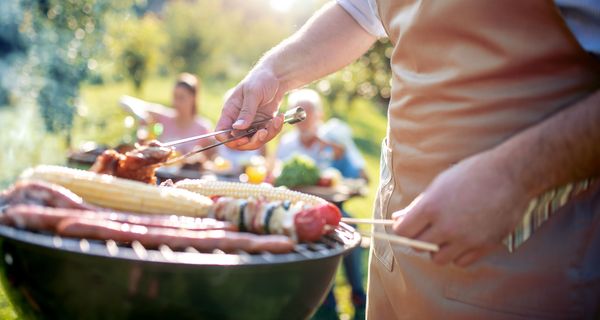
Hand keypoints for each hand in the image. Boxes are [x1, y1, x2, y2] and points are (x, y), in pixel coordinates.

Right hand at [215, 68, 285, 149]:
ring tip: (275, 121)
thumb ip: (246, 112)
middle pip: (238, 142)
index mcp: (230, 112)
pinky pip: (266, 135)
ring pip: (254, 141)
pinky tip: (279, 118)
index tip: (242, 138)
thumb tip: (237, 128)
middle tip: (263, 132)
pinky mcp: (262, 124)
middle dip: (251, 141)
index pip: (221, 132)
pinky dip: (274, 130)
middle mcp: (238, 121)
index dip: (229, 140)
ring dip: (266, 135)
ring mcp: (250, 124)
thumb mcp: (252, 93)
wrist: (276, 77)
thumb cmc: (260, 80)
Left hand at [392, 151, 529, 266]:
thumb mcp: (439, 184)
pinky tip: (463, 239)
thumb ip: (417, 206)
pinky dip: (459, 254)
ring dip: (438, 249)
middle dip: (419, 238)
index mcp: (431, 207)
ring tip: (447, 234)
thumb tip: (397, 219)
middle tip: (428, 227)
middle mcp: (447, 226)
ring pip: (438, 259)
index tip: (407, 225)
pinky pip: (461, 262)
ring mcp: (466, 239)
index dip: (403, 229)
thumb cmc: (472, 174)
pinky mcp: (484, 246)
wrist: (510, 175)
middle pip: (418, 246)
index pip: (403, 231)